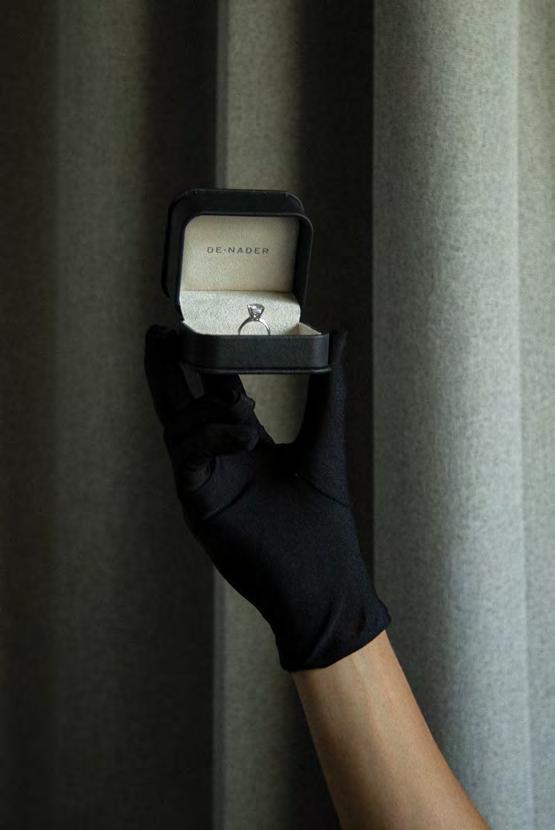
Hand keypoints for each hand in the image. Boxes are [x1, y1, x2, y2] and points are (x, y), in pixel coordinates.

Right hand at [144, 325, 389, 670]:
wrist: (323, 582)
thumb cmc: (327, 519)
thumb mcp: (325, 440)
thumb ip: (329, 387)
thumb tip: (337, 334)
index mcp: (243, 441)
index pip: (211, 391)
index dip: (201, 358)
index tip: (193, 325)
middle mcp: (217, 458)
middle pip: (177, 403)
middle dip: (165, 368)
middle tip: (161, 333)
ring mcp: (204, 481)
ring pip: (176, 429)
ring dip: (204, 407)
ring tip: (243, 403)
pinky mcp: (197, 504)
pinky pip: (186, 459)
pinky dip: (211, 438)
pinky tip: (246, 434)